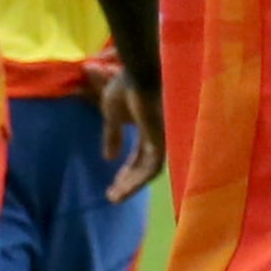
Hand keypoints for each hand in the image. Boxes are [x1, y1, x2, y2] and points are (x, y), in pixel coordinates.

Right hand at [97, 66, 167, 202]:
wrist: (136, 72)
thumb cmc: (125, 86)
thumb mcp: (112, 113)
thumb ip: (112, 136)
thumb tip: (108, 158)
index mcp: (148, 128)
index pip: (139, 157)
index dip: (126, 172)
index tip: (112, 186)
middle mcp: (158, 136)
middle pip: (144, 167)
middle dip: (128, 182)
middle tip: (112, 196)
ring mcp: (162, 138)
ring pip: (149, 171)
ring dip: (131, 186)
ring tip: (114, 197)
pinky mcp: (162, 140)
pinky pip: (151, 168)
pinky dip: (137, 180)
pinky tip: (122, 188)